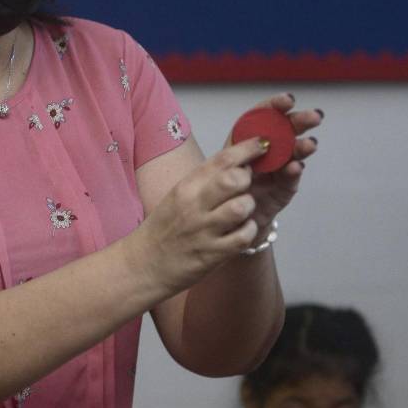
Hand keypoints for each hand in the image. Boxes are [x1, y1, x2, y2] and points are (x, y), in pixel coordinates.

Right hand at [130, 136, 268, 294]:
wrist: (144, 264)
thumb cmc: (164, 228)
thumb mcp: (178, 196)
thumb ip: (205, 180)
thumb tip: (236, 163)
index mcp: (186, 186)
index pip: (223, 159)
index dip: (248, 148)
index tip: (263, 143)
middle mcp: (194, 205)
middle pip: (234, 179)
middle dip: (248, 179)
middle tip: (245, 186)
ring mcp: (203, 230)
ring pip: (242, 207)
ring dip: (249, 207)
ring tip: (242, 211)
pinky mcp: (212, 254)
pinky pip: (244, 237)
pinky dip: (249, 231)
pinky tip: (242, 231)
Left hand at [231, 93, 322, 228]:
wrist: (225, 219)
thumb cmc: (224, 186)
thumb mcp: (224, 163)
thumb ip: (239, 150)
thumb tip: (259, 140)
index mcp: (250, 138)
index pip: (265, 116)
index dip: (276, 106)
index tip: (288, 101)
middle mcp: (267, 151)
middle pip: (285, 131)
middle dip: (300, 122)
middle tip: (315, 117)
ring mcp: (278, 169)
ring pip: (293, 154)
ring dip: (302, 147)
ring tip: (309, 145)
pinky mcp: (283, 189)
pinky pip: (288, 179)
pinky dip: (292, 172)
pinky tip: (296, 166)